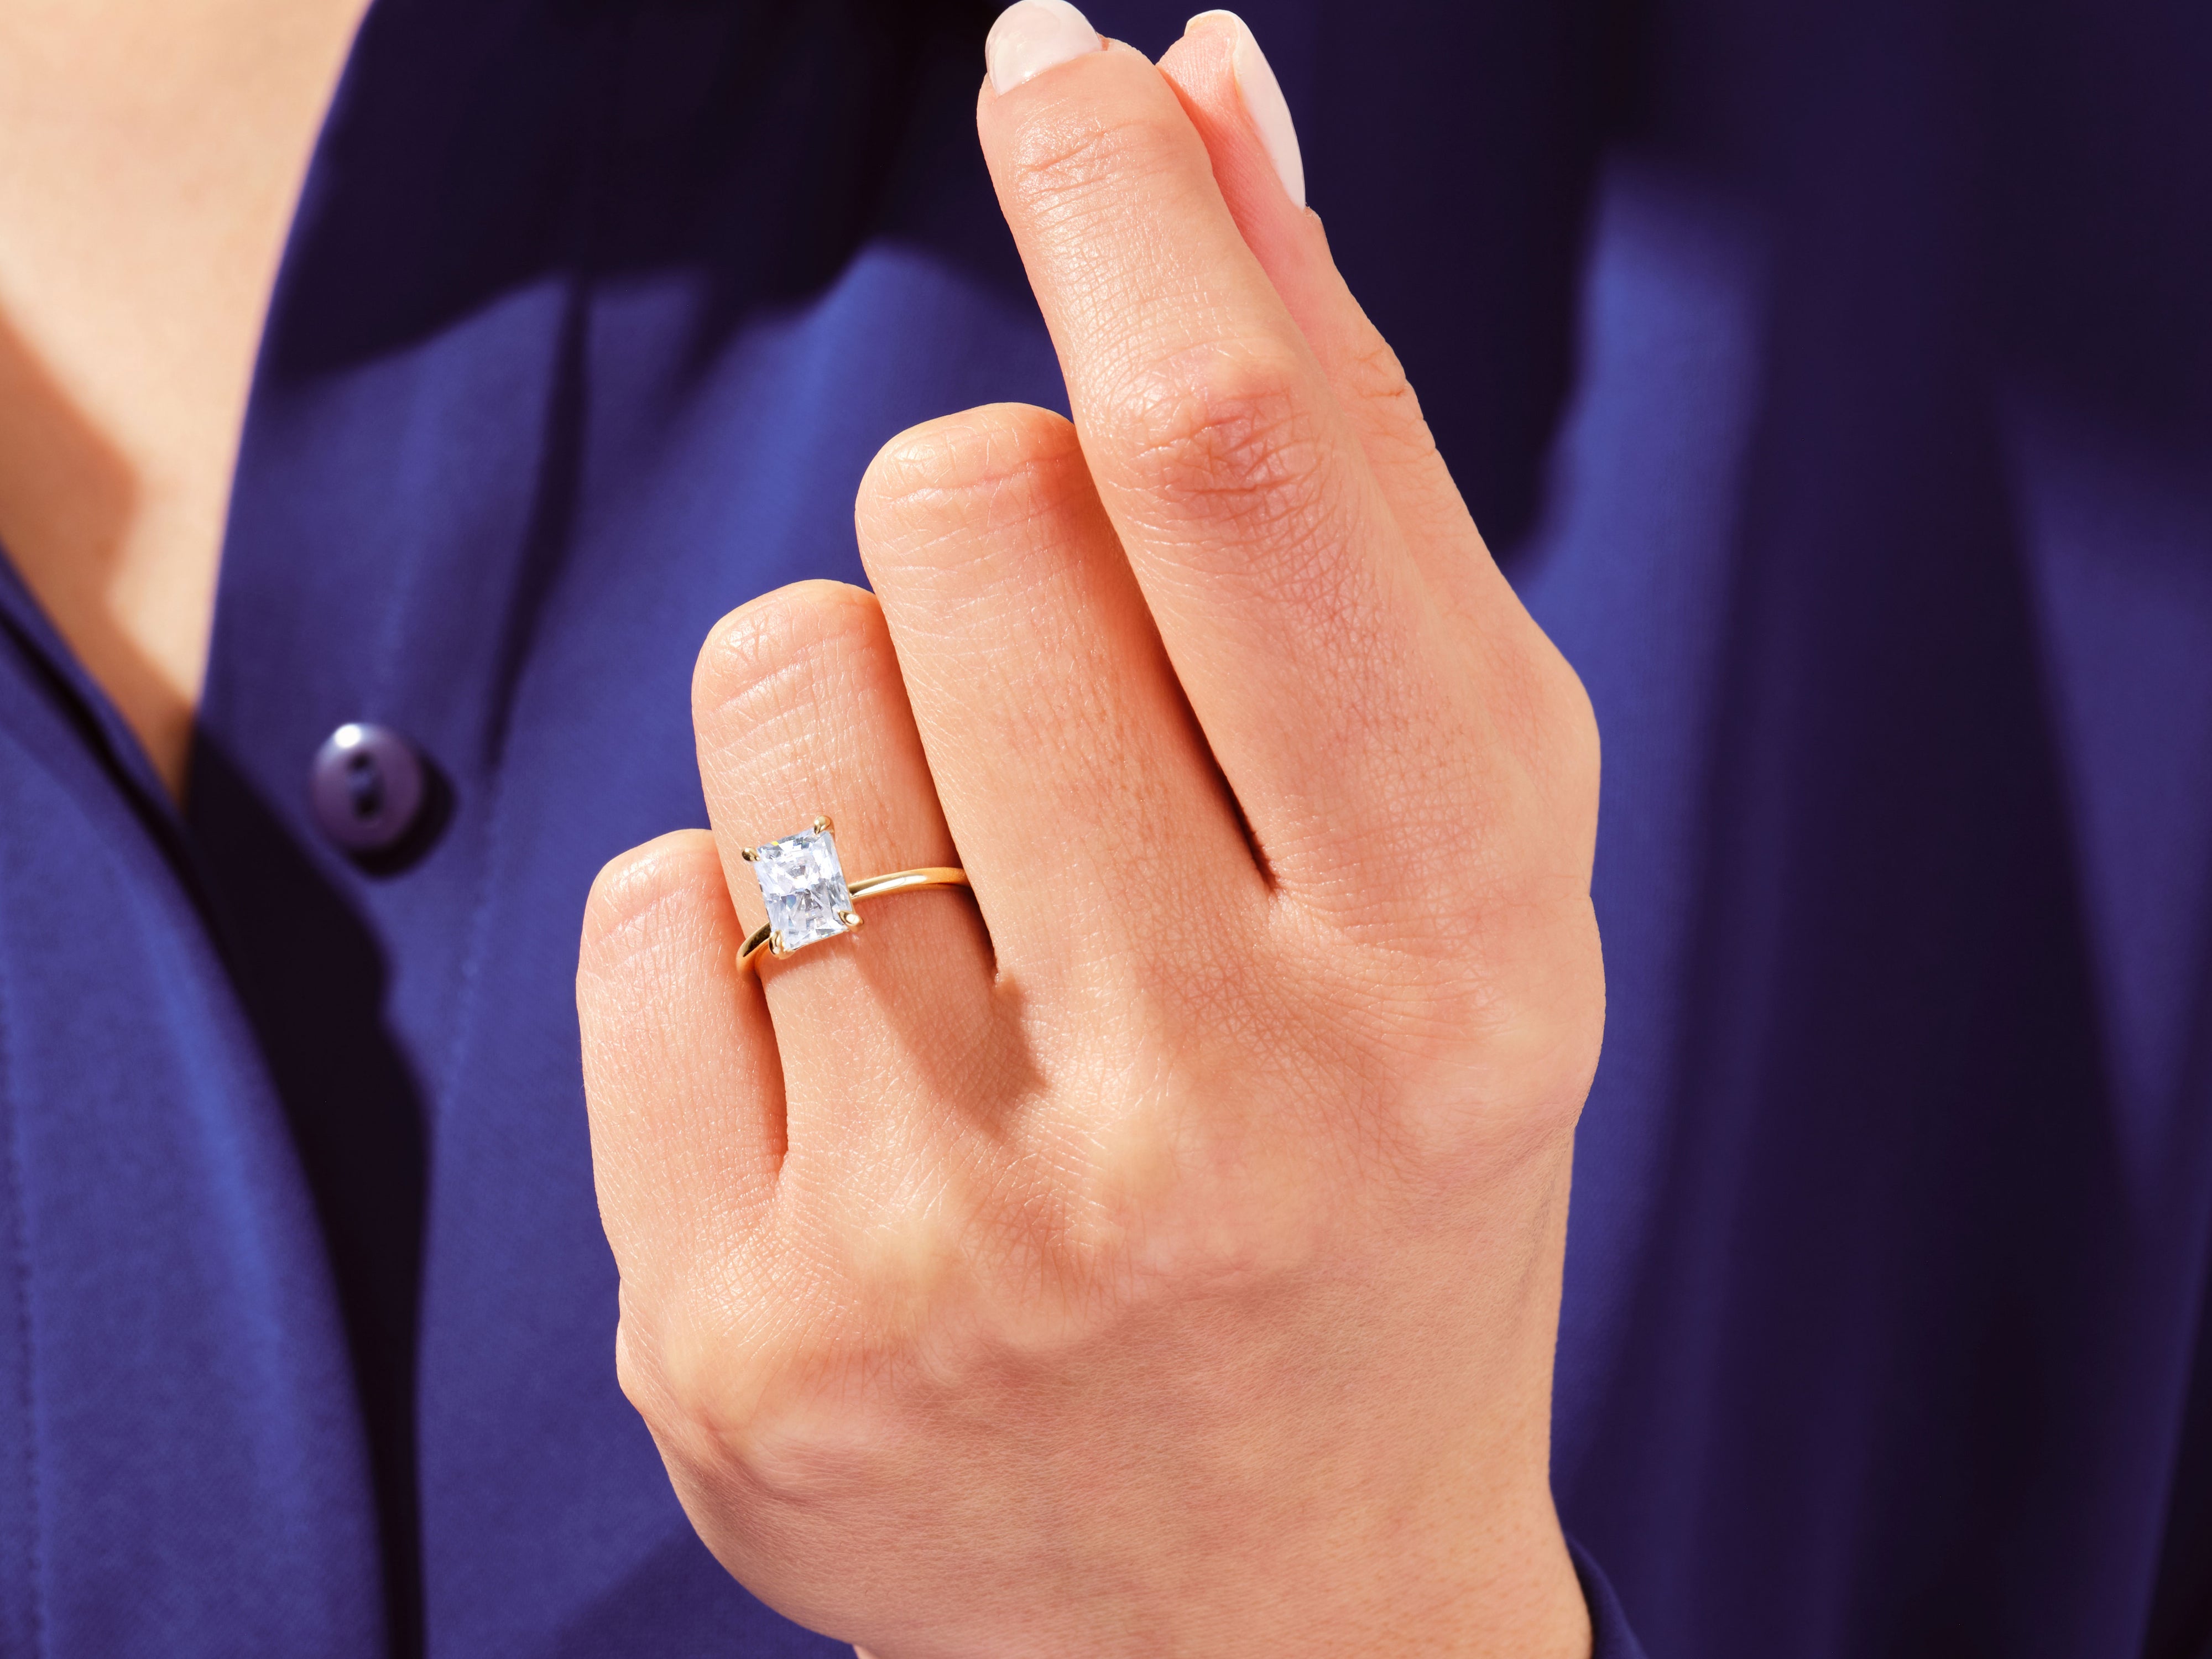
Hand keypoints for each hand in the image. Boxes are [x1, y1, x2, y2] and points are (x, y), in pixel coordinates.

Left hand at [577, 7, 1601, 1654]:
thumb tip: (1207, 93)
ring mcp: (958, 1246)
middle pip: (960, 521)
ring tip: (978, 900)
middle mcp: (1217, 1112)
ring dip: (851, 715)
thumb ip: (1344, 471)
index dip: (1133, 215)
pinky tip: (872, 1068)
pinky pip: (637, 910)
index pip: (1246, 476)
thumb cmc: (1386, 1155)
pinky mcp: (742, 1340)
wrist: (1267, 1600)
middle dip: (990, 529)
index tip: (1060, 80)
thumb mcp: (1459, 842)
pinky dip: (737, 927)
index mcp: (1449, 962)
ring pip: (773, 688)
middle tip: (1072, 713)